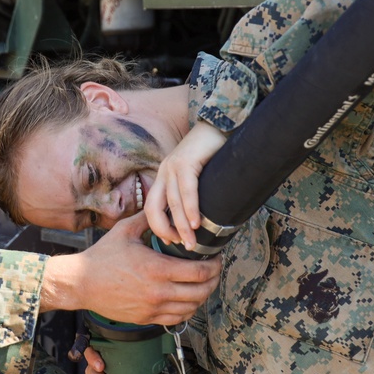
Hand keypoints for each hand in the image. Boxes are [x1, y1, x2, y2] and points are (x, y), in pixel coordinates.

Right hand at [41, 213, 220, 324]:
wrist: (81, 283)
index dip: (215, 265)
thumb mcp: (125, 230)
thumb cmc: (102, 256)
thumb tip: (164, 206)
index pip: (200, 272)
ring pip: (192, 307)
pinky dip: (188, 309)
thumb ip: (149, 218)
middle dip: (214, 280)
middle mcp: (158, 292)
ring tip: (204, 284)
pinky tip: (187, 299)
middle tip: (215, 270)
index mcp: (157, 269)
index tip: (216, 258)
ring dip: (203, 296)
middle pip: (201, 291)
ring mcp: (153, 308)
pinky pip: (177, 318)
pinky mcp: (146, 318)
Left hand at [145, 122, 226, 250]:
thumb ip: (193, 195)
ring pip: (172, 203)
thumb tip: (199, 222)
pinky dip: (191, 209)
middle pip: (154, 209)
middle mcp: (163, 172)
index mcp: (163, 177)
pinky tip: (196, 223)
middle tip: (183, 247)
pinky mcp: (186, 161)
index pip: (152, 209)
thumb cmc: (213, 155)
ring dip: (181, 226)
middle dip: (166, 232)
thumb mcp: (197, 178)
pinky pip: (187, 190)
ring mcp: (172, 166)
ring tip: (191, 242)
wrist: (221, 126)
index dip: (160, 228)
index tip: (174, 241)